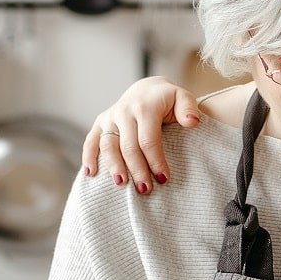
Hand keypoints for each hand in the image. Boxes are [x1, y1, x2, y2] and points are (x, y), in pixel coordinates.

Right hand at [81, 77, 203, 194]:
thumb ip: (188, 109)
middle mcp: (124, 111)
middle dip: (137, 170)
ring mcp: (110, 117)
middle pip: (128, 146)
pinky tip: (90, 174)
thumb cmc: (168, 100)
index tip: (163, 179)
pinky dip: (88, 157)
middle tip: (145, 190)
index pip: (148, 139)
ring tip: (121, 184)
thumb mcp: (182, 98)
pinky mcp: (100, 122)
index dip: (155, 161)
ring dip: (113, 167)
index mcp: (145, 107)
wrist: (147, 90)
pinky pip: (91, 141)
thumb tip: (192, 122)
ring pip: (108, 146)